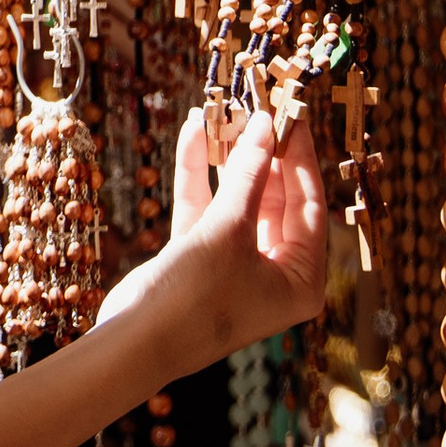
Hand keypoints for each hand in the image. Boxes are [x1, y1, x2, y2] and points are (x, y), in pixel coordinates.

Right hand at [96, 108, 325, 380]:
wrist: (135, 342)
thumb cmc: (196, 297)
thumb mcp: (228, 231)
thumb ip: (247, 175)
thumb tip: (265, 125)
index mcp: (302, 278)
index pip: (310, 205)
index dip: (300, 156)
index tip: (292, 112)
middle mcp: (275, 271)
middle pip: (275, 198)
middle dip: (262, 152)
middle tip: (258, 105)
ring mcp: (235, 263)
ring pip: (238, 198)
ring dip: (228, 157)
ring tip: (224, 110)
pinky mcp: (198, 256)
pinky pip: (207, 206)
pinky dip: (200, 173)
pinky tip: (193, 133)